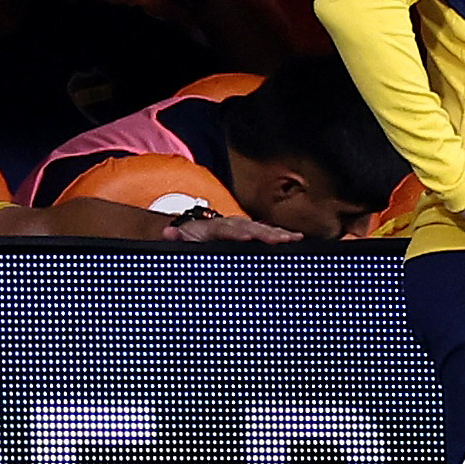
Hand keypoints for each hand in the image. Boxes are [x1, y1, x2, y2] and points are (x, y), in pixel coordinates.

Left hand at [163, 214, 302, 245]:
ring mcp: (243, 226)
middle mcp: (231, 223)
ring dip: (279, 234)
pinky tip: (297, 238)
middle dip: (266, 234)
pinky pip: (268, 233)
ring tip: (293, 239)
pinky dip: (282, 235)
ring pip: (262, 229)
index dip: (237, 233)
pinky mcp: (251, 232)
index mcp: (214, 227)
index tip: (247, 237)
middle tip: (280, 240)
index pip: (228, 229)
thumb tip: (167, 233)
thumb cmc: (190, 239)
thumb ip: (176, 238)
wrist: (194, 230)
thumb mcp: (180, 239)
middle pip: (251, 227)